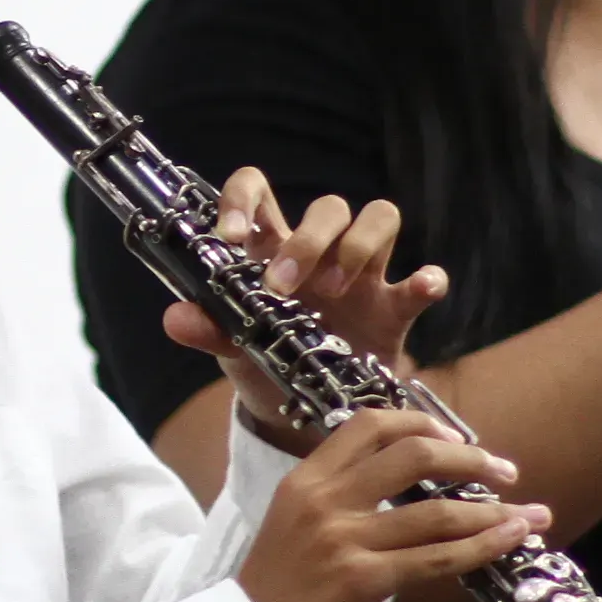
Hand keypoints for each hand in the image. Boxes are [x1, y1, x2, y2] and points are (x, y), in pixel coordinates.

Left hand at [160, 170, 450, 449]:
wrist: (303, 410)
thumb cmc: (265, 360)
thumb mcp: (231, 346)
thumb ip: (208, 330)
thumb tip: (175, 319)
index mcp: (272, 248)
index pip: (259, 191)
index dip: (243, 198)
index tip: (231, 235)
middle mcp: (321, 251)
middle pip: (329, 207)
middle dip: (308, 240)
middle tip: (284, 286)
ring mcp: (362, 276)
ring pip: (379, 217)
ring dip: (359, 245)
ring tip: (337, 289)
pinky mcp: (392, 308)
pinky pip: (418, 281)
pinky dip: (427, 279)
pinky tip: (422, 286)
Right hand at [236, 410, 545, 601]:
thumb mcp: (297, 533)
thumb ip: (344, 507)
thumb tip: (415, 499)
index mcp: (304, 481)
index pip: (369, 425)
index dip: (422, 422)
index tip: (457, 437)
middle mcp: (322, 500)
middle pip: (412, 453)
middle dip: (469, 458)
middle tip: (503, 471)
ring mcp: (340, 539)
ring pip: (436, 510)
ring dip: (493, 509)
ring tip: (530, 512)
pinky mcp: (360, 581)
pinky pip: (437, 557)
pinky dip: (485, 546)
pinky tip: (512, 539)